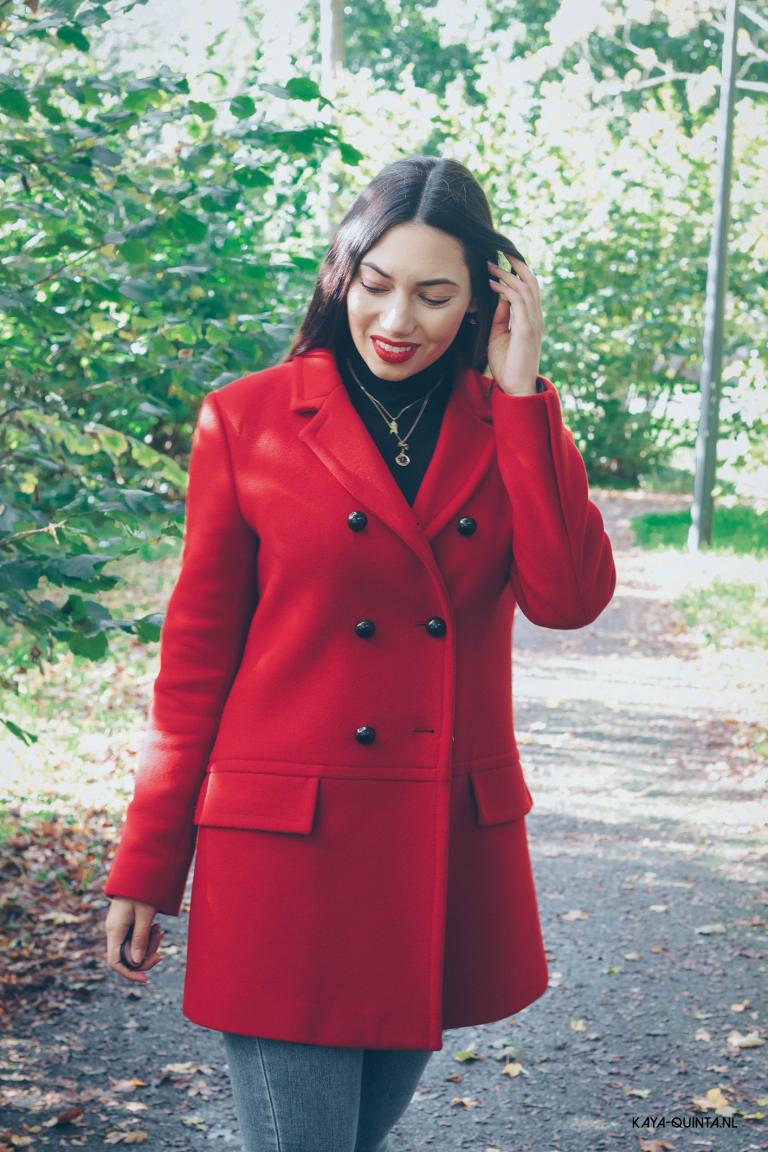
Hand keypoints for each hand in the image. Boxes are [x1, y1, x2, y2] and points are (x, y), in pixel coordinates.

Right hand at [105, 896, 162, 983]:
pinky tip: (157, 928)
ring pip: (134, 948)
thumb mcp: (145, 914)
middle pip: (127, 957)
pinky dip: (148, 937)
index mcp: (114, 930)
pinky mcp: (128, 923)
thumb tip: (136, 962)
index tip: (146, 980)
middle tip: (162, 953)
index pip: (115, 962)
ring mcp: (121, 928)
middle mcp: (115, 931)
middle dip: (145, 957)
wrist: (141, 870)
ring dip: (149, 945)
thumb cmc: (143, 890)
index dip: (129, 973)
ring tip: (160, 931)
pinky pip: (137, 938)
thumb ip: (140, 938)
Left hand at [486, 257, 543, 395]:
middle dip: (516, 263)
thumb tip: (499, 298)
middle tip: (499, 250)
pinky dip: (506, 290)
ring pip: (525, 287)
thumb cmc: (507, 365)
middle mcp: (535, 317)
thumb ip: (501, 317)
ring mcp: (533, 322)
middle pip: (530, 281)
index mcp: (531, 318)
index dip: (517, 271)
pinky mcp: (527, 329)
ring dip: (507, 274)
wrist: (516, 387)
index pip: (528, 288)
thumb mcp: (499, 336)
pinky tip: (493, 285)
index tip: (500, 261)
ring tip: (490, 266)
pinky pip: (518, 301)